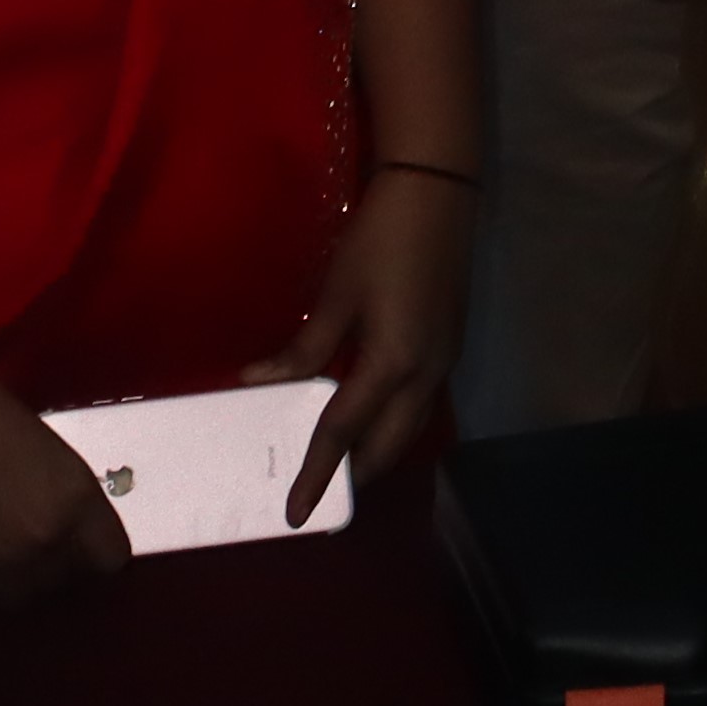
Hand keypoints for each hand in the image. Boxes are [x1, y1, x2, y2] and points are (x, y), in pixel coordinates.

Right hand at [0, 327, 134, 605]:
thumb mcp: (41, 447)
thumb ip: (57, 492)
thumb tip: (62, 524)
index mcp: (76, 496)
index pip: (111, 557)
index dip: (94, 553)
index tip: (80, 546)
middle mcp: (47, 536)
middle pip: (66, 581)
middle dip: (53, 565)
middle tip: (29, 540)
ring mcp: (1, 559)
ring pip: (22, 594)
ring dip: (15, 577)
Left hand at [247, 160, 471, 521]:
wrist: (439, 191)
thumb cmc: (382, 238)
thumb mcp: (338, 294)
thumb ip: (304, 348)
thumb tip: (259, 383)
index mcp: (394, 364)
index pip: (343, 433)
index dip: (316, 474)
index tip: (294, 514)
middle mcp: (426, 375)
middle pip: (388, 446)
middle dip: (354, 477)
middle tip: (317, 496)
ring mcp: (443, 362)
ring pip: (409, 429)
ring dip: (376, 453)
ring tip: (339, 468)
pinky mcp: (447, 347)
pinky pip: (418, 406)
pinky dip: (391, 425)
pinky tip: (366, 418)